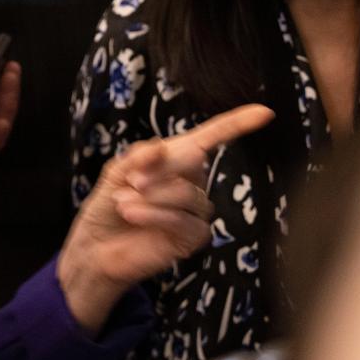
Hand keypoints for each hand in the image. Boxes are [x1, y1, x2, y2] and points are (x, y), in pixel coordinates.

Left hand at [57, 104, 274, 334]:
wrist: (96, 247)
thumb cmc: (107, 207)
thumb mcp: (116, 173)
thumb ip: (138, 157)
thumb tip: (162, 145)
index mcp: (176, 162)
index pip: (209, 139)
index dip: (236, 125)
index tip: (263, 112)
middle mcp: (192, 183)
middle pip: (194, 161)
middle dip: (160, 168)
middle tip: (131, 181)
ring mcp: (195, 211)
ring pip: (187, 193)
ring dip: (151, 196)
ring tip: (123, 202)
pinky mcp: (193, 237)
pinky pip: (183, 219)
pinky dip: (154, 214)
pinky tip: (133, 214)